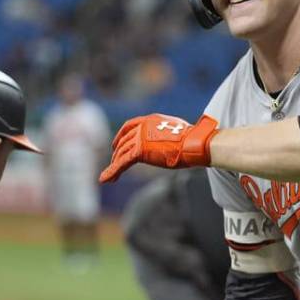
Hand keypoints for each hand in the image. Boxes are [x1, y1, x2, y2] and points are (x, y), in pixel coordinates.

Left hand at [99, 114, 218, 182]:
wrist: (194, 144)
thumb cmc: (193, 140)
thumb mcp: (177, 132)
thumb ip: (168, 134)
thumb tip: (174, 141)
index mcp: (151, 120)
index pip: (130, 126)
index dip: (121, 136)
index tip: (116, 144)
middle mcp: (142, 127)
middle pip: (124, 141)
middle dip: (117, 153)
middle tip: (113, 164)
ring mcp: (140, 138)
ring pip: (121, 153)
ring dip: (114, 165)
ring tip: (108, 177)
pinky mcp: (139, 151)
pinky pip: (122, 163)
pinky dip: (112, 171)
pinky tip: (105, 179)